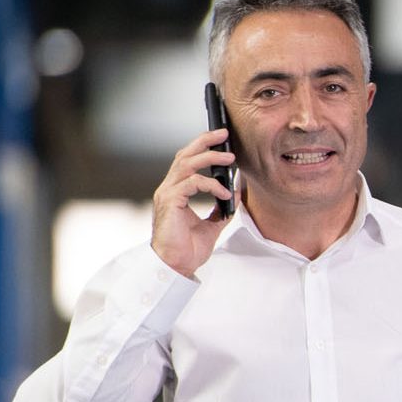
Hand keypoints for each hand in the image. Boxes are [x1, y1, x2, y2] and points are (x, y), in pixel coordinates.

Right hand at [150, 129, 235, 277]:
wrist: (176, 266)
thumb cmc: (187, 249)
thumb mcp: (211, 225)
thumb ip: (220, 209)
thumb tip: (234, 195)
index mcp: (176, 192)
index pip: (187, 161)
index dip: (202, 148)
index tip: (221, 140)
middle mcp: (169, 189)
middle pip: (184, 154)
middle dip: (204, 141)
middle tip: (224, 134)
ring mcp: (167, 194)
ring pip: (187, 163)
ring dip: (210, 157)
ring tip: (230, 159)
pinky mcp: (170, 202)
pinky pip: (193, 183)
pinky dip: (211, 185)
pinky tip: (224, 194)